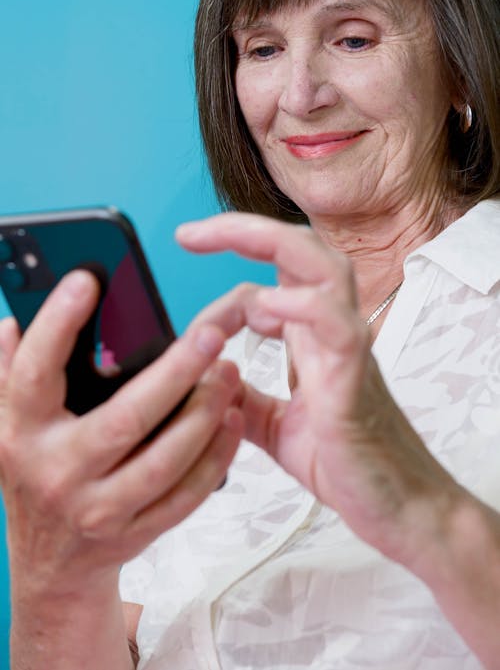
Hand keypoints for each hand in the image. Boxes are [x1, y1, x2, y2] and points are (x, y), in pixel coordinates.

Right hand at [0, 270, 242, 598]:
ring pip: (163, 461)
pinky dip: (214, 459)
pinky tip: (231, 420)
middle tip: (210, 334)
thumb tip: (13, 322)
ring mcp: (97, 509)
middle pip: (124, 419)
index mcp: (21, 432)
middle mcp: (57, 472)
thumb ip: (7, 370)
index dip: (57, 324)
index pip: (34, 372)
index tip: (87, 280)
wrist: (50, 564)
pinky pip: (183, 497)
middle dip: (173, 374)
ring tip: (229, 372)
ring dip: (203, 415)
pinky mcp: (134, 533)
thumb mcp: (7, 421)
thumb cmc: (34, 472)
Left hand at [177, 212, 461, 568]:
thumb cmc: (345, 462)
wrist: (398, 510)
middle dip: (243, 228)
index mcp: (309, 335)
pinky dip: (301, 304)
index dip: (224, 287)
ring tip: (222, 237)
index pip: (270, 276)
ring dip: (270, 242)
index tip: (189, 319)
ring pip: (323, 265)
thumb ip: (240, 398)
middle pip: (299, 248)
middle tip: (191, 233)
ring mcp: (347, 347)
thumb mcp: (273, 426)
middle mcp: (329, 329)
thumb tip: (201, 376)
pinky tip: (264, 307)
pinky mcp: (355, 377)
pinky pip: (335, 323)